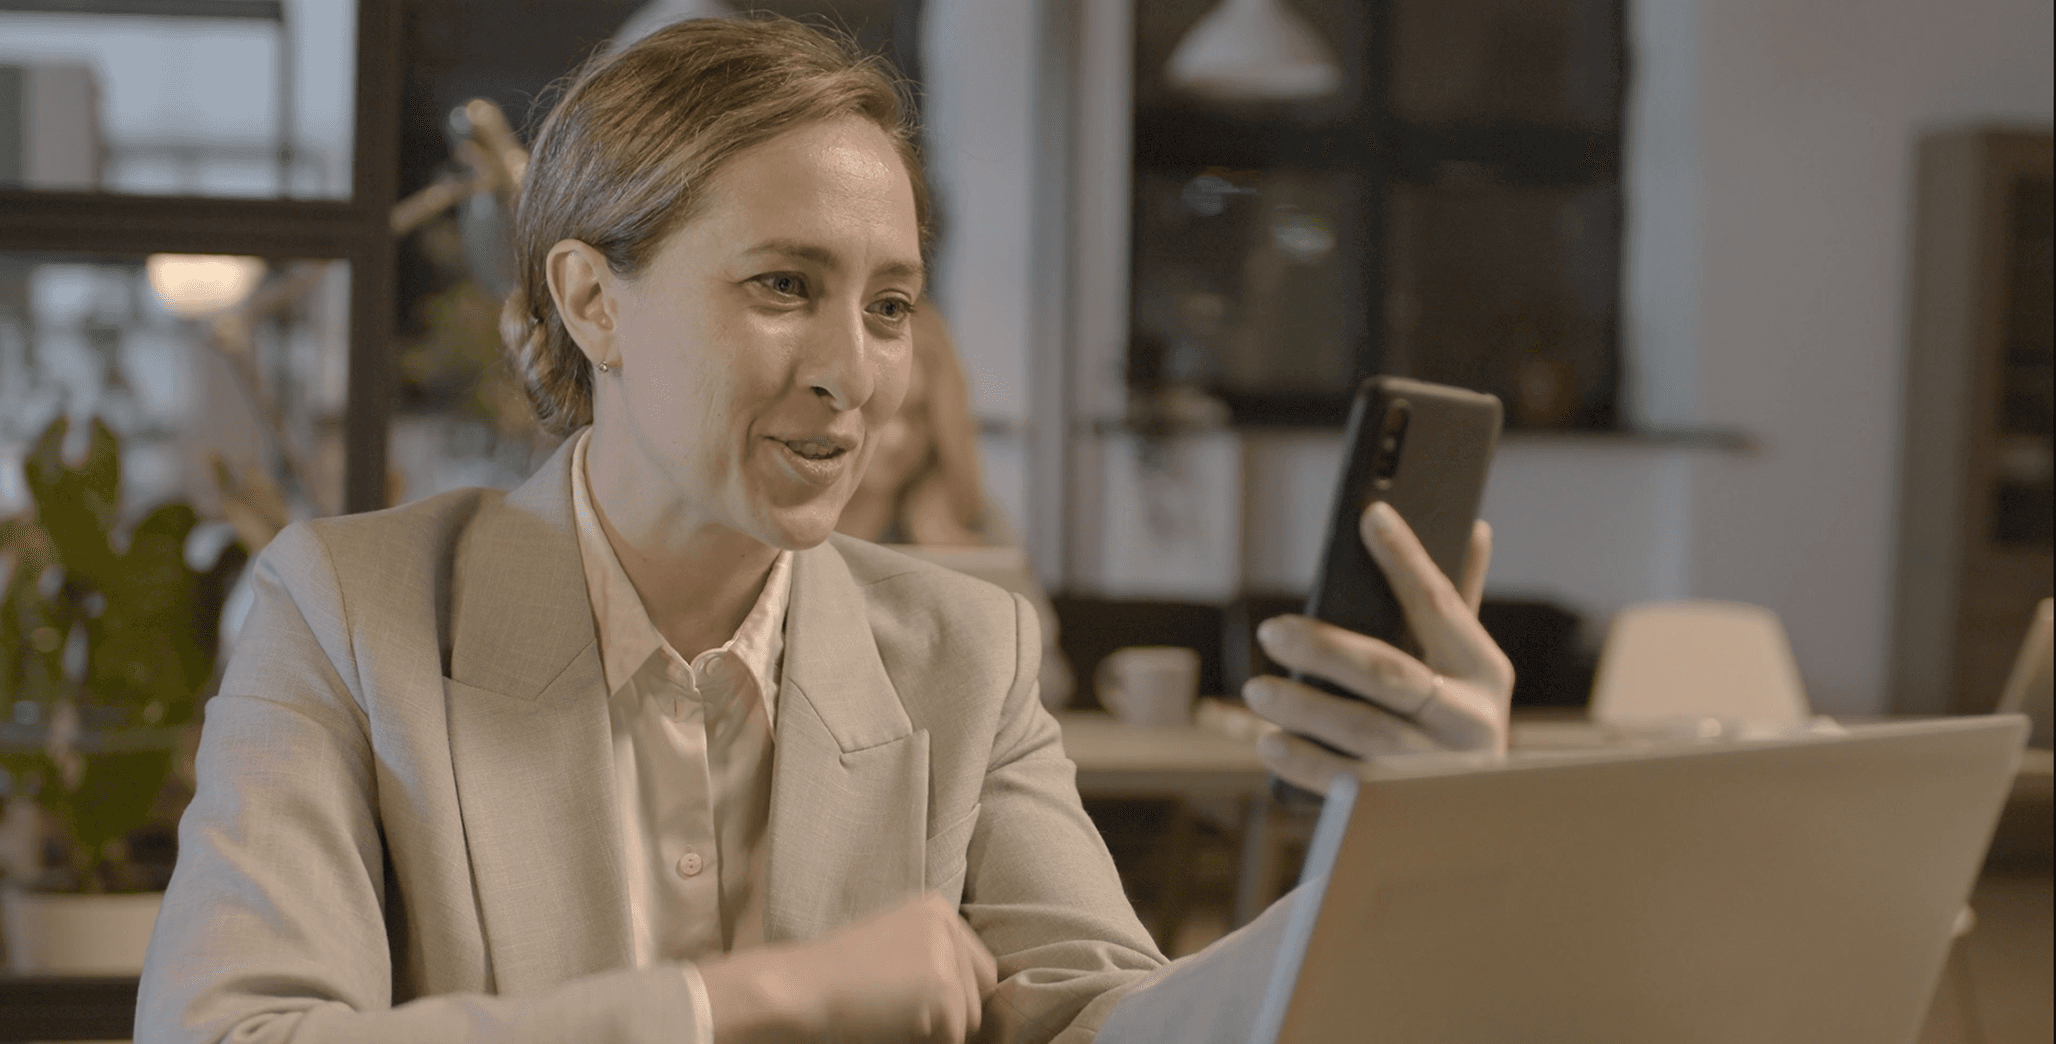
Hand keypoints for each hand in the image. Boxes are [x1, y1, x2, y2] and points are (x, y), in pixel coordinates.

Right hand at [699, 892, 997, 1043]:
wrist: (801, 988)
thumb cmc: (837, 976)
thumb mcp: (893, 945)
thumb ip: (935, 956)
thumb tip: (977, 996)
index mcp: (936, 908)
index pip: (978, 967)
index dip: (952, 994)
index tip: (912, 998)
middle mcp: (947, 924)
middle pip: (982, 990)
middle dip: (951, 1012)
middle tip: (901, 1011)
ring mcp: (947, 955)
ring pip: (969, 1017)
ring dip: (936, 1029)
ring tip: (891, 1014)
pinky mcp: (945, 988)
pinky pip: (953, 1036)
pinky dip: (924, 1041)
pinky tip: (890, 1023)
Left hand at [1243, 502, 1513, 793]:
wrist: (1478, 825)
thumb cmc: (1452, 724)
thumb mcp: (1466, 670)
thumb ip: (1458, 605)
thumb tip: (1473, 526)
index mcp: (1485, 672)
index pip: (1442, 603)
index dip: (1408, 559)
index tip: (1371, 517)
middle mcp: (1471, 720)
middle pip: (1392, 674)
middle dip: (1328, 649)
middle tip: (1272, 631)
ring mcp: (1442, 770)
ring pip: (1367, 732)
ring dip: (1307, 709)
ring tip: (1258, 689)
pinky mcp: (1408, 811)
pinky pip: (1349, 784)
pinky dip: (1306, 763)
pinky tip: (1270, 743)